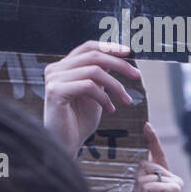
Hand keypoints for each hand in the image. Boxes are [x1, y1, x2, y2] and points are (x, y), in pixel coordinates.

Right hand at [43, 40, 141, 156]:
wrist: (66, 145)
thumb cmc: (79, 121)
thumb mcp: (94, 92)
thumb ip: (101, 74)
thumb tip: (119, 57)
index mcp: (64, 66)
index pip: (88, 47)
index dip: (110, 47)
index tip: (129, 53)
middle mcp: (55, 69)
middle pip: (93, 56)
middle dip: (119, 65)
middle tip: (137, 75)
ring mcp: (53, 79)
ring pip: (94, 71)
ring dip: (115, 86)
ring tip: (126, 100)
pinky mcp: (55, 91)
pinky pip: (88, 86)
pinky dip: (104, 97)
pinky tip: (110, 109)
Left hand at [132, 123, 185, 191]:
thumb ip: (141, 182)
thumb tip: (134, 165)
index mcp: (165, 178)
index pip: (157, 154)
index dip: (151, 139)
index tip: (145, 125)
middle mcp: (173, 178)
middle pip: (143, 165)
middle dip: (136, 185)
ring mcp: (175, 183)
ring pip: (143, 176)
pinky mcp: (173, 190)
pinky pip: (147, 186)